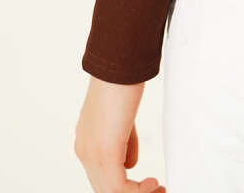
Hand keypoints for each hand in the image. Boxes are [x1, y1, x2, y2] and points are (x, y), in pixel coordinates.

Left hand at [74, 76, 165, 191]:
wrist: (119, 64)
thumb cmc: (123, 81)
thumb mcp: (123, 117)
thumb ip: (125, 141)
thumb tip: (130, 164)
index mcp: (86, 142)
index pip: (102, 177)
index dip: (127, 185)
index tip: (151, 183)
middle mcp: (84, 151)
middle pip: (105, 189)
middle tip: (159, 190)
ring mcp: (91, 154)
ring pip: (111, 192)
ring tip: (159, 188)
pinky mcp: (104, 152)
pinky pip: (119, 188)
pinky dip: (138, 191)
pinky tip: (155, 182)